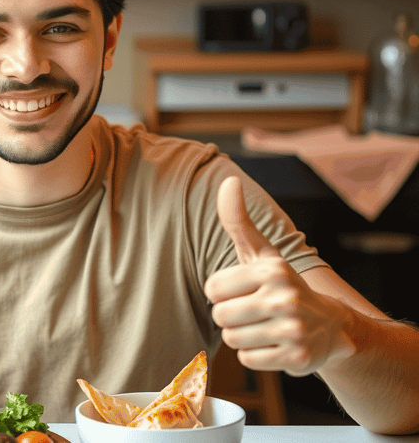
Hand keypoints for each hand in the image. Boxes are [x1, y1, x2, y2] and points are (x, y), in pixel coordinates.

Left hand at [204, 176, 354, 376]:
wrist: (330, 327)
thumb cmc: (281, 285)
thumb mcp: (261, 253)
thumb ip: (238, 220)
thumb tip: (228, 182)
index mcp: (271, 270)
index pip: (212, 288)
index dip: (222, 292)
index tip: (243, 290)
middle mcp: (284, 297)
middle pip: (220, 316)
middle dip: (230, 316)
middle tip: (253, 312)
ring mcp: (292, 329)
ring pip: (232, 339)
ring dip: (242, 336)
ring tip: (263, 327)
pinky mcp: (296, 358)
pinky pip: (247, 360)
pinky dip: (255, 355)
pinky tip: (273, 344)